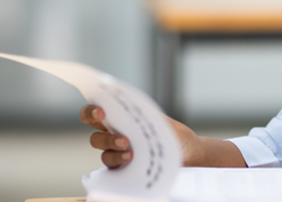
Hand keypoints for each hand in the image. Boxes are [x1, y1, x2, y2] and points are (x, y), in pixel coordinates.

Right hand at [80, 104, 246, 167]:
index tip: (101, 111)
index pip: (96, 113)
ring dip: (115, 152)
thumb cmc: (175, 136)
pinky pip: (113, 169)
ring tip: (132, 153)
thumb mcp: (165, 123)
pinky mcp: (123, 170)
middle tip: (124, 139)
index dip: (92, 110)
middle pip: (95, 135)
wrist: (189, 156)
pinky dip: (120, 164)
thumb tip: (135, 112)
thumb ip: (148, 117)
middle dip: (106, 136)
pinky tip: (131, 162)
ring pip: (104, 153)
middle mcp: (115, 136)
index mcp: (121, 119)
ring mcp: (118, 154)